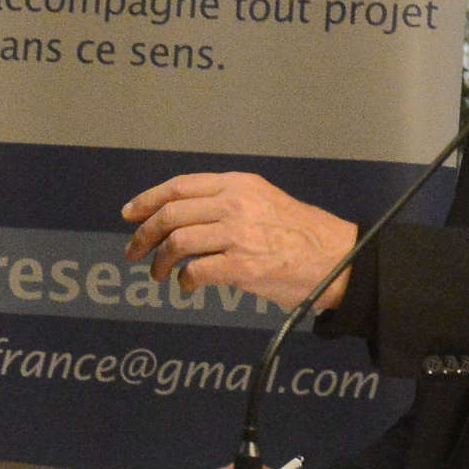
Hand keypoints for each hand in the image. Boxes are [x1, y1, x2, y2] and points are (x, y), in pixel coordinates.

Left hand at [121, 172, 358, 310]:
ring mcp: (237, 234)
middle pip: (171, 214)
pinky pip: (196, 271)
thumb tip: (184, 218)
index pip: (179, 186)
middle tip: (133, 252)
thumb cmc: (303, 233)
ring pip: (177, 242)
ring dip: (160, 261)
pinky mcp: (242, 266)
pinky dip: (184, 280)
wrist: (338, 259)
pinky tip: (187, 285)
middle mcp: (234, 203)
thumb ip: (227, 202)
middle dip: (144, 235)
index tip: (129, 214)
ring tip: (159, 274)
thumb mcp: (264, 200)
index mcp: (238, 183)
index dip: (148, 200)